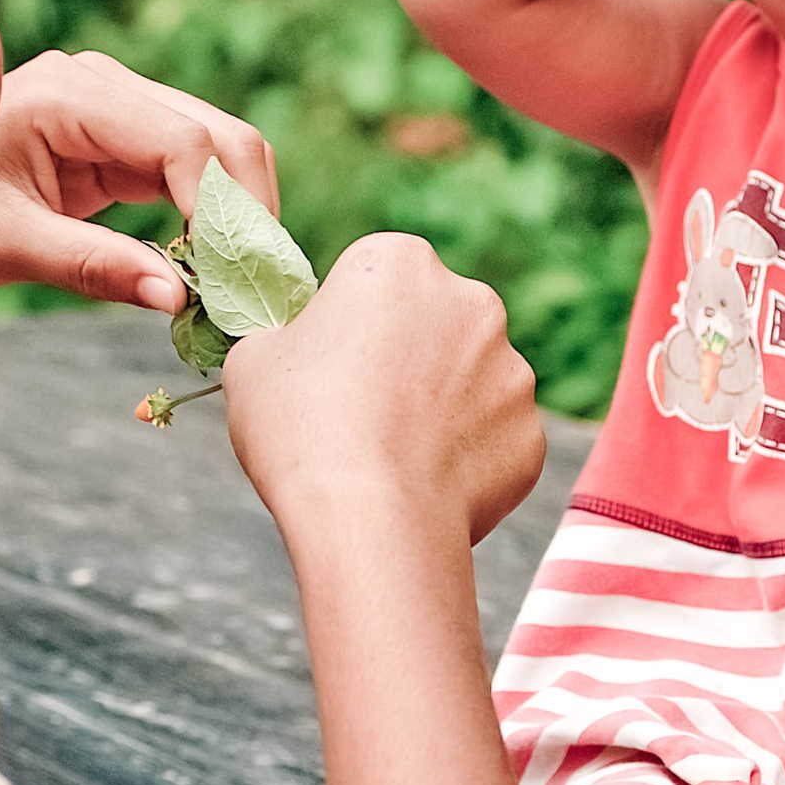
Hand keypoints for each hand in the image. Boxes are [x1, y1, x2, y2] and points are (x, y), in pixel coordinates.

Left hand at [0, 50, 278, 311]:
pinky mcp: (129, 138)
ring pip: (223, 152)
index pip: (181, 141)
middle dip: (247, 213)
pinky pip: (199, 173)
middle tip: (255, 289)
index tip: (229, 281)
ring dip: (240, 217)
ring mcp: (121, 106)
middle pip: (220, 136)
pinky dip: (217, 219)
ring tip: (241, 284)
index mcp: (68, 91)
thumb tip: (179, 298)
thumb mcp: (5, 246)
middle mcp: (104, 83)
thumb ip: (91, 267)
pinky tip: (216, 268)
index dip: (220, 210)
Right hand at [221, 233, 544, 546]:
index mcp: (401, 263)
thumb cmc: (302, 429)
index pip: (374, 280)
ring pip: (470, 384)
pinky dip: (465, 461)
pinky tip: (424, 486)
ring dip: (440, 410)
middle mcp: (472, 303)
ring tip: (391, 458)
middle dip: (407, 359)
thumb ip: (286, 337)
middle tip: (360, 413)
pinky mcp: (531, 434)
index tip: (329, 366)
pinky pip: (492, 441)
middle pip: (433, 325)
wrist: (372, 521)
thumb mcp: (254, 362)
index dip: (348, 324)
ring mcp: (512, 371)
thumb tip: (303, 348)